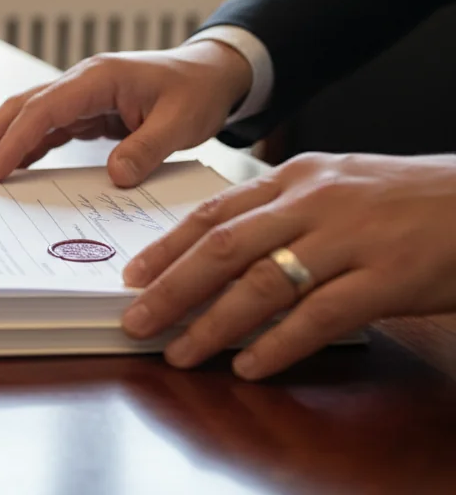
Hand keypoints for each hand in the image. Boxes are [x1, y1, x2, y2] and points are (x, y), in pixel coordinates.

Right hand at [0, 41, 252, 184]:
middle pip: (20, 108)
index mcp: (98, 78)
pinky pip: (46, 129)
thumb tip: (114, 176)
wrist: (212, 73)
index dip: (14, 141)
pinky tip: (9, 168)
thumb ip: (147, 148)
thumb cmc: (198, 91)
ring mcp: (81, 96)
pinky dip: (24, 147)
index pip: (43, 110)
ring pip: (27, 117)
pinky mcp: (86, 112)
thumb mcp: (182, 122)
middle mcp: (80, 82)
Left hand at [121, 152, 455, 379]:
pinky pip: (320, 315)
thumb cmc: (410, 201)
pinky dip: (278, 344)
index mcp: (298, 178)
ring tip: (181, 351)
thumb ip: (284, 212)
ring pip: (263, 283)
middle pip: (224, 248)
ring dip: (213, 324)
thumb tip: (220, 250)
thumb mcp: (339, 187)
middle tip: (136, 319)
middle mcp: (316, 202)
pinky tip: (249, 365)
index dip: (168, 247)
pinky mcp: (388, 277)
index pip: (215, 213)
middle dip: (172, 287)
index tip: (133, 276)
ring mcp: (352, 238)